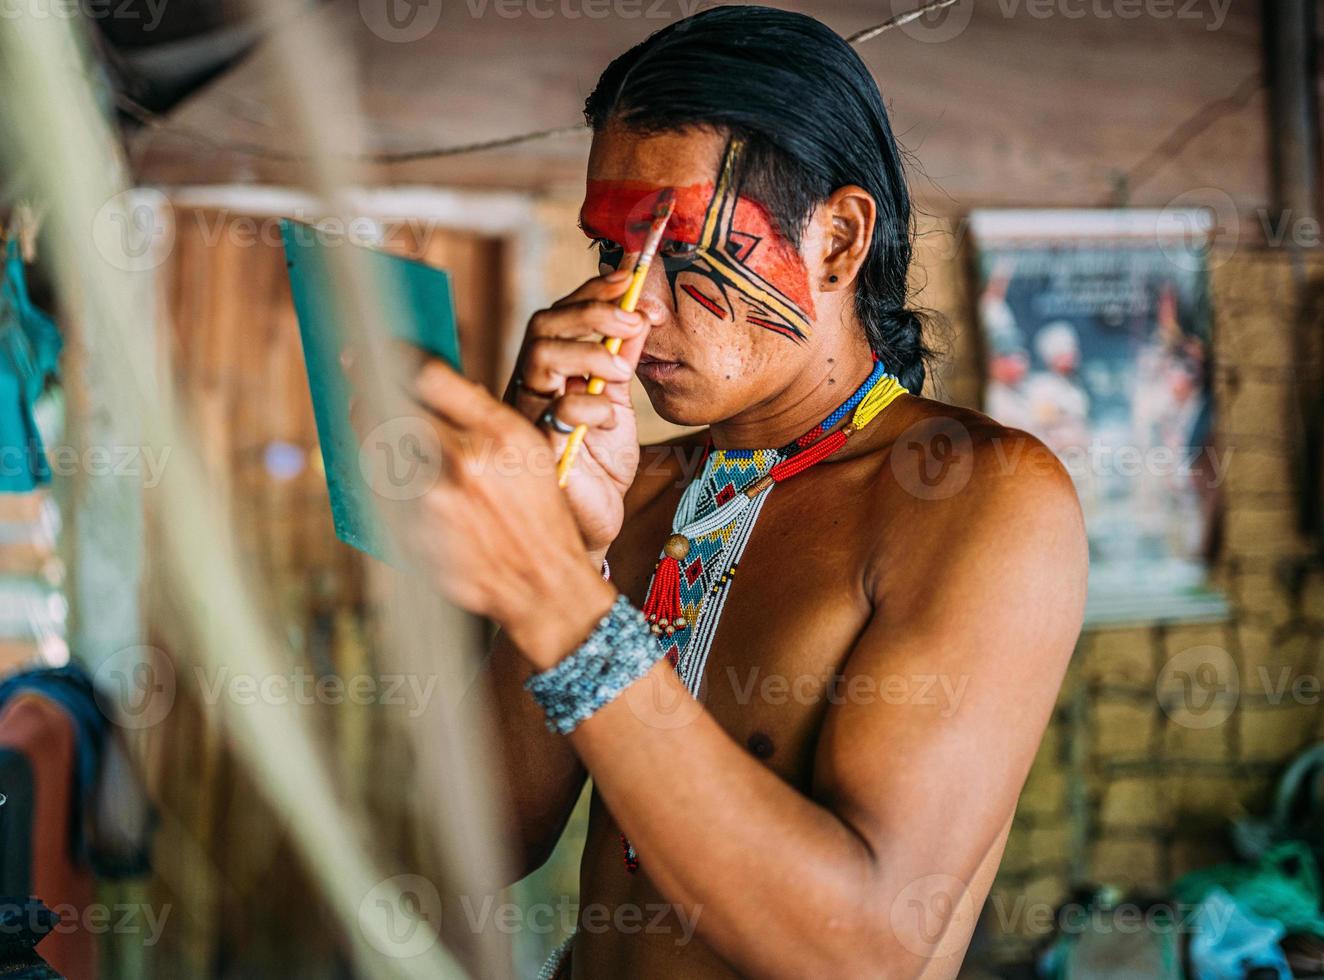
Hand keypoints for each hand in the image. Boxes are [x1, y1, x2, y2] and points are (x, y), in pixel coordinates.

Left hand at [355, 352, 616, 667]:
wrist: (542, 583)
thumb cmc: (538, 511)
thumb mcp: (528, 449)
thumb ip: (482, 413)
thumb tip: (428, 381)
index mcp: (497, 435)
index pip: (429, 376)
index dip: (398, 355)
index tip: (380, 345)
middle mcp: (462, 464)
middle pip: (390, 407)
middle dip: (364, 382)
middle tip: (350, 366)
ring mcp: (433, 503)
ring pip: (375, 448)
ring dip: (362, 424)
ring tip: (357, 409)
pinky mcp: (414, 535)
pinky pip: (378, 491)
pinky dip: (372, 470)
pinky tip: (372, 459)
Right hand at [505, 270, 657, 558]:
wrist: (600, 517)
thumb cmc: (602, 459)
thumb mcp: (619, 399)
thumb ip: (624, 357)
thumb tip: (641, 310)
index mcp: (551, 368)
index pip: (560, 314)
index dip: (592, 291)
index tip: (631, 280)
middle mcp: (533, 385)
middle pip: (543, 325)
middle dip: (591, 313)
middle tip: (635, 321)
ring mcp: (529, 415)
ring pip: (538, 356)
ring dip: (589, 352)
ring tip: (626, 371)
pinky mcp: (539, 450)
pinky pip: (554, 412)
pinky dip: (589, 405)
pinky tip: (610, 418)